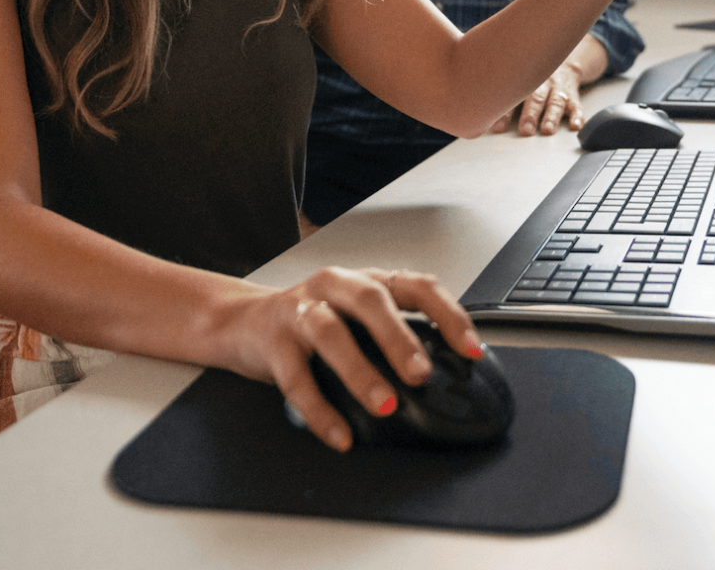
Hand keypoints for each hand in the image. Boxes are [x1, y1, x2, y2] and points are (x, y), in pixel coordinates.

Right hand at [221, 266, 482, 452]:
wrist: (243, 323)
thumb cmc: (312, 322)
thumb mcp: (357, 320)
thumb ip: (395, 336)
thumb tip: (448, 376)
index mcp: (367, 280)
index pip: (417, 286)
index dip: (448, 315)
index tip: (471, 350)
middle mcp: (336, 287)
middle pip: (372, 301)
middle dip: (400, 338)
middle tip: (421, 374)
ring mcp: (300, 311)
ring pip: (331, 333)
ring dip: (360, 370)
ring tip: (384, 405)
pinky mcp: (271, 342)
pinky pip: (295, 378)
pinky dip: (319, 410)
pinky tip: (339, 434)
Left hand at [491, 61, 585, 135]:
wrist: (562, 61)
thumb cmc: (531, 76)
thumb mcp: (516, 77)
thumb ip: (501, 93)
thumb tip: (476, 115)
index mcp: (524, 79)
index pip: (513, 96)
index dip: (505, 112)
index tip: (498, 128)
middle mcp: (542, 83)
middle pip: (535, 98)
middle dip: (530, 114)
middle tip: (525, 130)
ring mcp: (558, 89)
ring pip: (556, 102)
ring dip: (551, 116)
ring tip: (547, 130)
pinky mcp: (572, 96)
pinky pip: (577, 105)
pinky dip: (578, 116)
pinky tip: (575, 126)